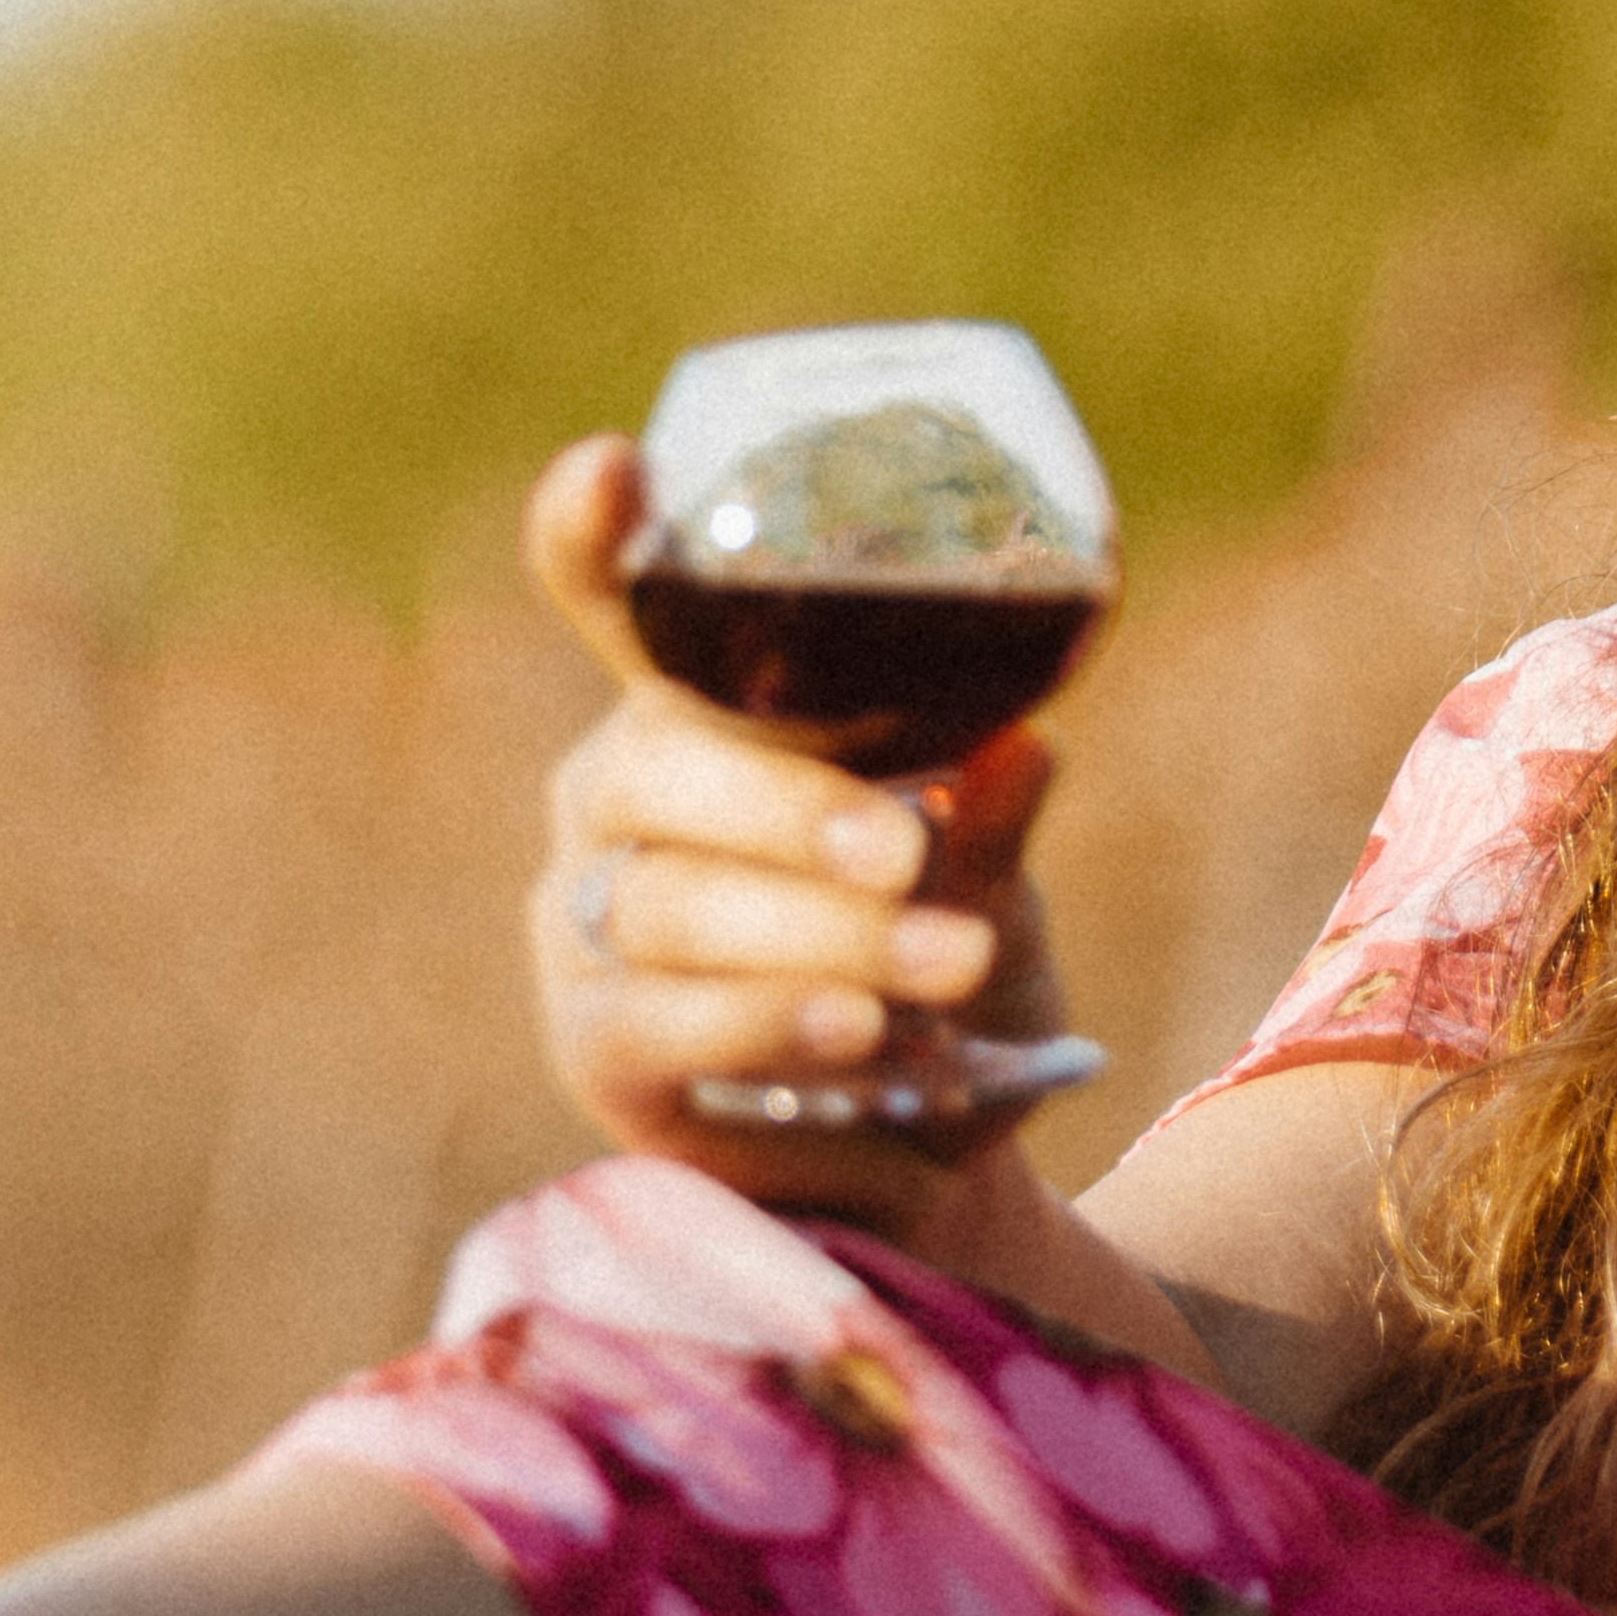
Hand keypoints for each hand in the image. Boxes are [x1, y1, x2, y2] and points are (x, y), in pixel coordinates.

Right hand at [524, 433, 1075, 1235]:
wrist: (924, 1148)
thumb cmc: (933, 961)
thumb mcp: (984, 876)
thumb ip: (990, 813)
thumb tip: (1029, 748)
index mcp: (701, 706)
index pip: (625, 603)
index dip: (598, 537)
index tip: (610, 467)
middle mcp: (619, 795)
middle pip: (658, 765)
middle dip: (787, 806)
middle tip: (909, 850)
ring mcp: (588, 917)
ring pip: (669, 902)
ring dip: (819, 935)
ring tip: (948, 966)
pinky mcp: (596, 1043)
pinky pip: (658, 1022)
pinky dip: (767, 1023)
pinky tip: (856, 1031)